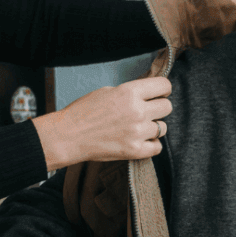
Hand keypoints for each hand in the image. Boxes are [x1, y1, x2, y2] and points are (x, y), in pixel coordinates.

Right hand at [31, 75, 171, 170]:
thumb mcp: (107, 91)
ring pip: (163, 127)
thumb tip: (148, 94)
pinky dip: (151, 144)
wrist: (68, 136)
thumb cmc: (83, 112)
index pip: (164, 86)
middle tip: (148, 111)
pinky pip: (157, 147)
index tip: (160, 93)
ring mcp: (137, 132)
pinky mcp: (134, 150)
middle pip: (167, 107)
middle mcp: (137, 111)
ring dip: (153, 127)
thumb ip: (130, 92)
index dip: (163, 89)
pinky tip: (140, 140)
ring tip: (138, 127)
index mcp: (129, 92)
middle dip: (159, 108)